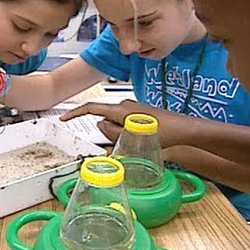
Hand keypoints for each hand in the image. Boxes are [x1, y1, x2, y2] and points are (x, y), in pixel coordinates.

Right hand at [60, 99, 189, 147]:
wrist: (185, 130)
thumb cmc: (162, 133)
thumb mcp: (131, 138)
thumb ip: (111, 132)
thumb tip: (100, 125)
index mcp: (120, 109)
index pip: (91, 108)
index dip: (75, 114)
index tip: (63, 119)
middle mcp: (125, 105)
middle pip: (104, 117)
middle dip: (105, 131)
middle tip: (118, 145)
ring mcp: (133, 108)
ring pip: (115, 122)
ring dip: (117, 134)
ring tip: (133, 143)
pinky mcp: (140, 113)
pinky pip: (124, 122)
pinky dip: (124, 132)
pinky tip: (138, 140)